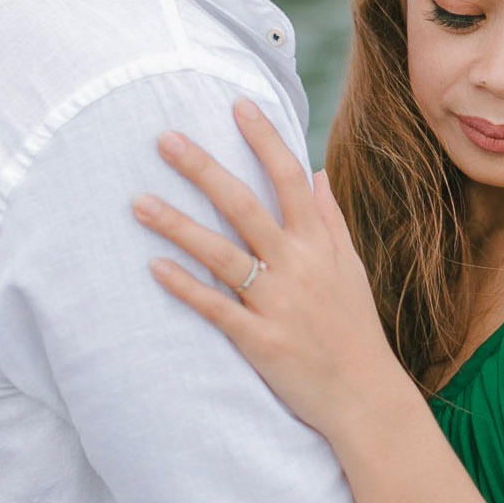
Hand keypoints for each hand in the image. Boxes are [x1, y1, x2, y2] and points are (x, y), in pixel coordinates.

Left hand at [134, 99, 412, 438]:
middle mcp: (297, 266)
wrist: (365, 396)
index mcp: (319, 244)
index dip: (265, 140)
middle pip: (245, 206)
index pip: (290, 179)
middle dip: (204, 170)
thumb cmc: (354, 329)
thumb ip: (330, 219)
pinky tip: (155, 267)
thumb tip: (317, 173)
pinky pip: (217, 308)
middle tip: (165, 138)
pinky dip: (186, 288)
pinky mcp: (260, 340)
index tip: (237, 106)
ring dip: (179, 226)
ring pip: (222, 255)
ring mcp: (277, 303)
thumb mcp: (350, 268)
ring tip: (138, 202)